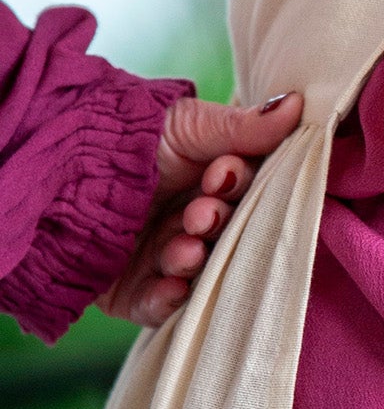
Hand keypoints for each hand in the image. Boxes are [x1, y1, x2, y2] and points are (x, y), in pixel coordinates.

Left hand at [99, 92, 303, 327]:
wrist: (57, 165)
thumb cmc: (132, 134)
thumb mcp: (190, 123)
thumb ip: (245, 125)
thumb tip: (300, 102)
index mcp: (213, 182)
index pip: (245, 192)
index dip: (237, 186)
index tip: (221, 174)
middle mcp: (194, 221)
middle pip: (226, 235)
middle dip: (217, 225)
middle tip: (200, 213)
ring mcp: (166, 257)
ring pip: (199, 271)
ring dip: (195, 260)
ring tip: (180, 248)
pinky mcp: (136, 292)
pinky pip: (163, 306)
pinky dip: (171, 299)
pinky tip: (171, 286)